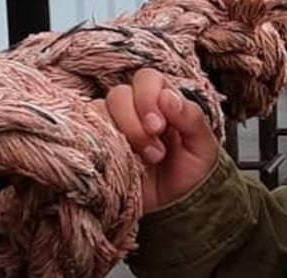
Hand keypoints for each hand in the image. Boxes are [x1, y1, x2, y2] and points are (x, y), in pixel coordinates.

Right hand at [103, 69, 219, 212]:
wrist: (176, 206)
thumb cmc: (191, 170)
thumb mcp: (203, 145)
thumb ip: (191, 118)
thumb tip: (167, 96)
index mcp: (161, 100)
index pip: (146, 79)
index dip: (149, 97)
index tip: (159, 127)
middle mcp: (133, 108)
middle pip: (119, 95)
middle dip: (135, 122)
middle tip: (155, 152)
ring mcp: (112, 127)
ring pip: (98, 112)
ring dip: (120, 136)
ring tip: (144, 161)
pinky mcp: (97, 147)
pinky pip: (84, 134)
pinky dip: (100, 145)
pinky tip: (118, 163)